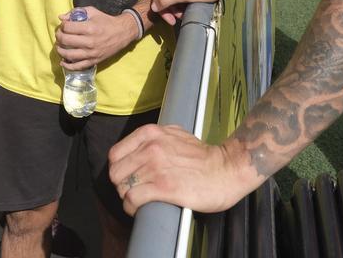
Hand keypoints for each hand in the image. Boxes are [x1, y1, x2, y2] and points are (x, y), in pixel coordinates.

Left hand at [55, 6, 136, 69]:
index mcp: (89, 28)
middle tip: (59, 34)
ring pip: (69, 55)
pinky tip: (63, 62)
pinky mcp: (94, 61)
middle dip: (59, 36)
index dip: (62, 25)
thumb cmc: (106, 21)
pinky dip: (68, 66)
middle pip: (66, 40)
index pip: (67, 27)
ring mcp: (91, 53)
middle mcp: (89, 42)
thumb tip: (61, 17)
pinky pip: (78, 66)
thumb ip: (76, 12)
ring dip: (60, 50)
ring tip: (59, 46)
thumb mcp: (92, 12)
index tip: (64, 25)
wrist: (122, 33)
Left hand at [108, 125, 251, 215]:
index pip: (115, 154)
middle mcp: (150, 149)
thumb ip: (156, 137)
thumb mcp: (176, 134)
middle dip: (122, 184)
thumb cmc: (205, 156)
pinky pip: (132, 199)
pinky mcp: (163, 188)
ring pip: (122, 187)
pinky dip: (132, 207)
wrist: (227, 169)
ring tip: (138, 200)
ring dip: (127, 197)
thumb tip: (140, 147)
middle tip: (133, 190)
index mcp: (150, 134)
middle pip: (116, 172)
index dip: (119, 168)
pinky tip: (140, 208)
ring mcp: (156, 168)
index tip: (127, 176)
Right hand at [149, 0, 228, 25]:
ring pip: (169, 0)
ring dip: (175, 9)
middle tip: (177, 18)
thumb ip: (166, 0)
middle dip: (170, 11)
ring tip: (183, 13)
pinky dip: (179, 5)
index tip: (170, 20)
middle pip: (162, 0)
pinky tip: (184, 9)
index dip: (163, 12)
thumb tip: (154, 7)